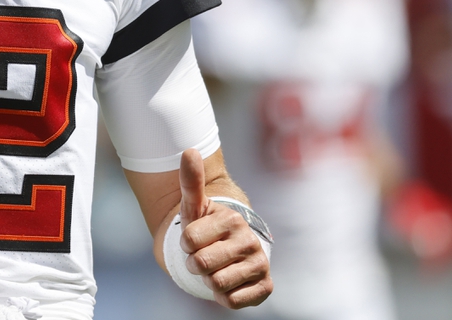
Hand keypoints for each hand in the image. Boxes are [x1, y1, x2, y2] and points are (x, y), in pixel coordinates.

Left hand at [178, 149, 272, 308]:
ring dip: (208, 281)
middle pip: (201, 264)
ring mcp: (260, 263)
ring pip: (216, 284)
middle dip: (195, 264)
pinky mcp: (265, 287)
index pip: (188, 241)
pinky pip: (232, 301)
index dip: (185, 244)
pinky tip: (229, 282)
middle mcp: (249, 239)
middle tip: (203, 257)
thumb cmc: (206, 228)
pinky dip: (224, 296)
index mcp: (231, 219)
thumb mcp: (194, 207)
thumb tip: (189, 150)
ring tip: (216, 268)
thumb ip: (190, 181)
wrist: (230, 252)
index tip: (195, 240)